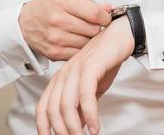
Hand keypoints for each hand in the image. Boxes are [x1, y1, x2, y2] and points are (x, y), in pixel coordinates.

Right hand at [19, 0, 111, 60]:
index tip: (105, 18)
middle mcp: (58, 20)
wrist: (23, 24)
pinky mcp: (55, 53)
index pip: (95, 13)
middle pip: (94, 30)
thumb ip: (89, 3)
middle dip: (96, 28)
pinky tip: (75, 42)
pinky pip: (79, 53)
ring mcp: (56, 38)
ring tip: (82, 33)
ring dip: (89, 39)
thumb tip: (109, 9)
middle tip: (91, 26)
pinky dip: (80, 49)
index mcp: (62, 2)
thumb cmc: (48, 9)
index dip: (106, 17)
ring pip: (88, 43)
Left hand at [36, 16, 134, 134]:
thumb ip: (82, 104)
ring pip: (67, 105)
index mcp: (60, 79)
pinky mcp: (90, 67)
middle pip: (53, 109)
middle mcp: (64, 74)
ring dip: (75, 127)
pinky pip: (85, 95)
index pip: (43, 106)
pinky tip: (95, 126)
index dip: (43, 126)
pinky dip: (89, 114)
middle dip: (62, 131)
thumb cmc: (106, 61)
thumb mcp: (92, 87)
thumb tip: (77, 125)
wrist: (120, 37)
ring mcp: (75, 70)